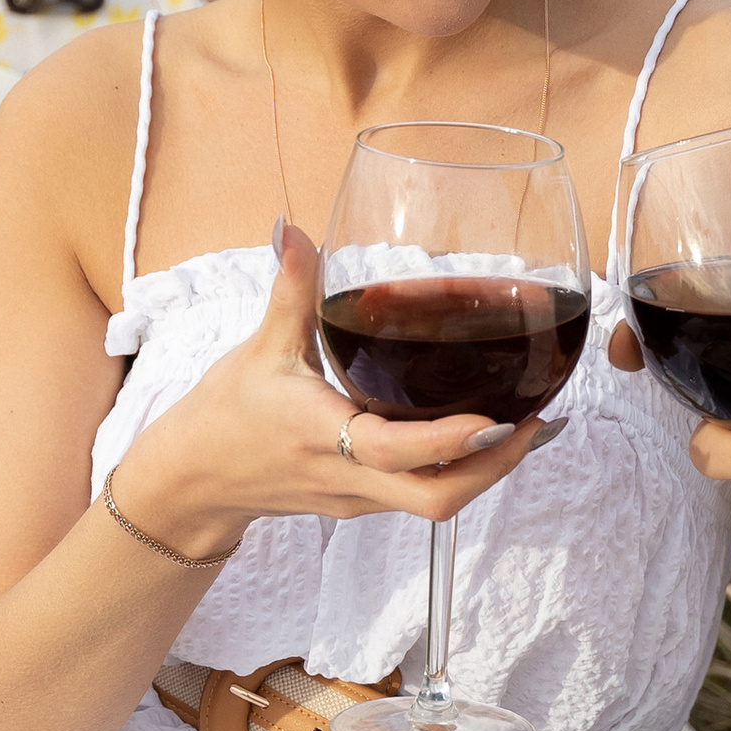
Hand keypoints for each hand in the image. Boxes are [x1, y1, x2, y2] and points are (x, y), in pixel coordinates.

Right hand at [115, 222, 547, 559]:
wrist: (193, 481)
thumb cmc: (224, 415)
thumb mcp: (259, 349)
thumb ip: (290, 290)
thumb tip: (293, 229)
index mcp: (322, 436)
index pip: (397, 450)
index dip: (452, 440)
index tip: (497, 417)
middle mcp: (348, 476)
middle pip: (438, 498)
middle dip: (497, 466)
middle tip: (537, 419)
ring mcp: (358, 498)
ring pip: (437, 502)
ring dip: (487, 469)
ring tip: (526, 421)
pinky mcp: (363, 502)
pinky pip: (423, 494)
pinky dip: (460, 468)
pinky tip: (485, 431)